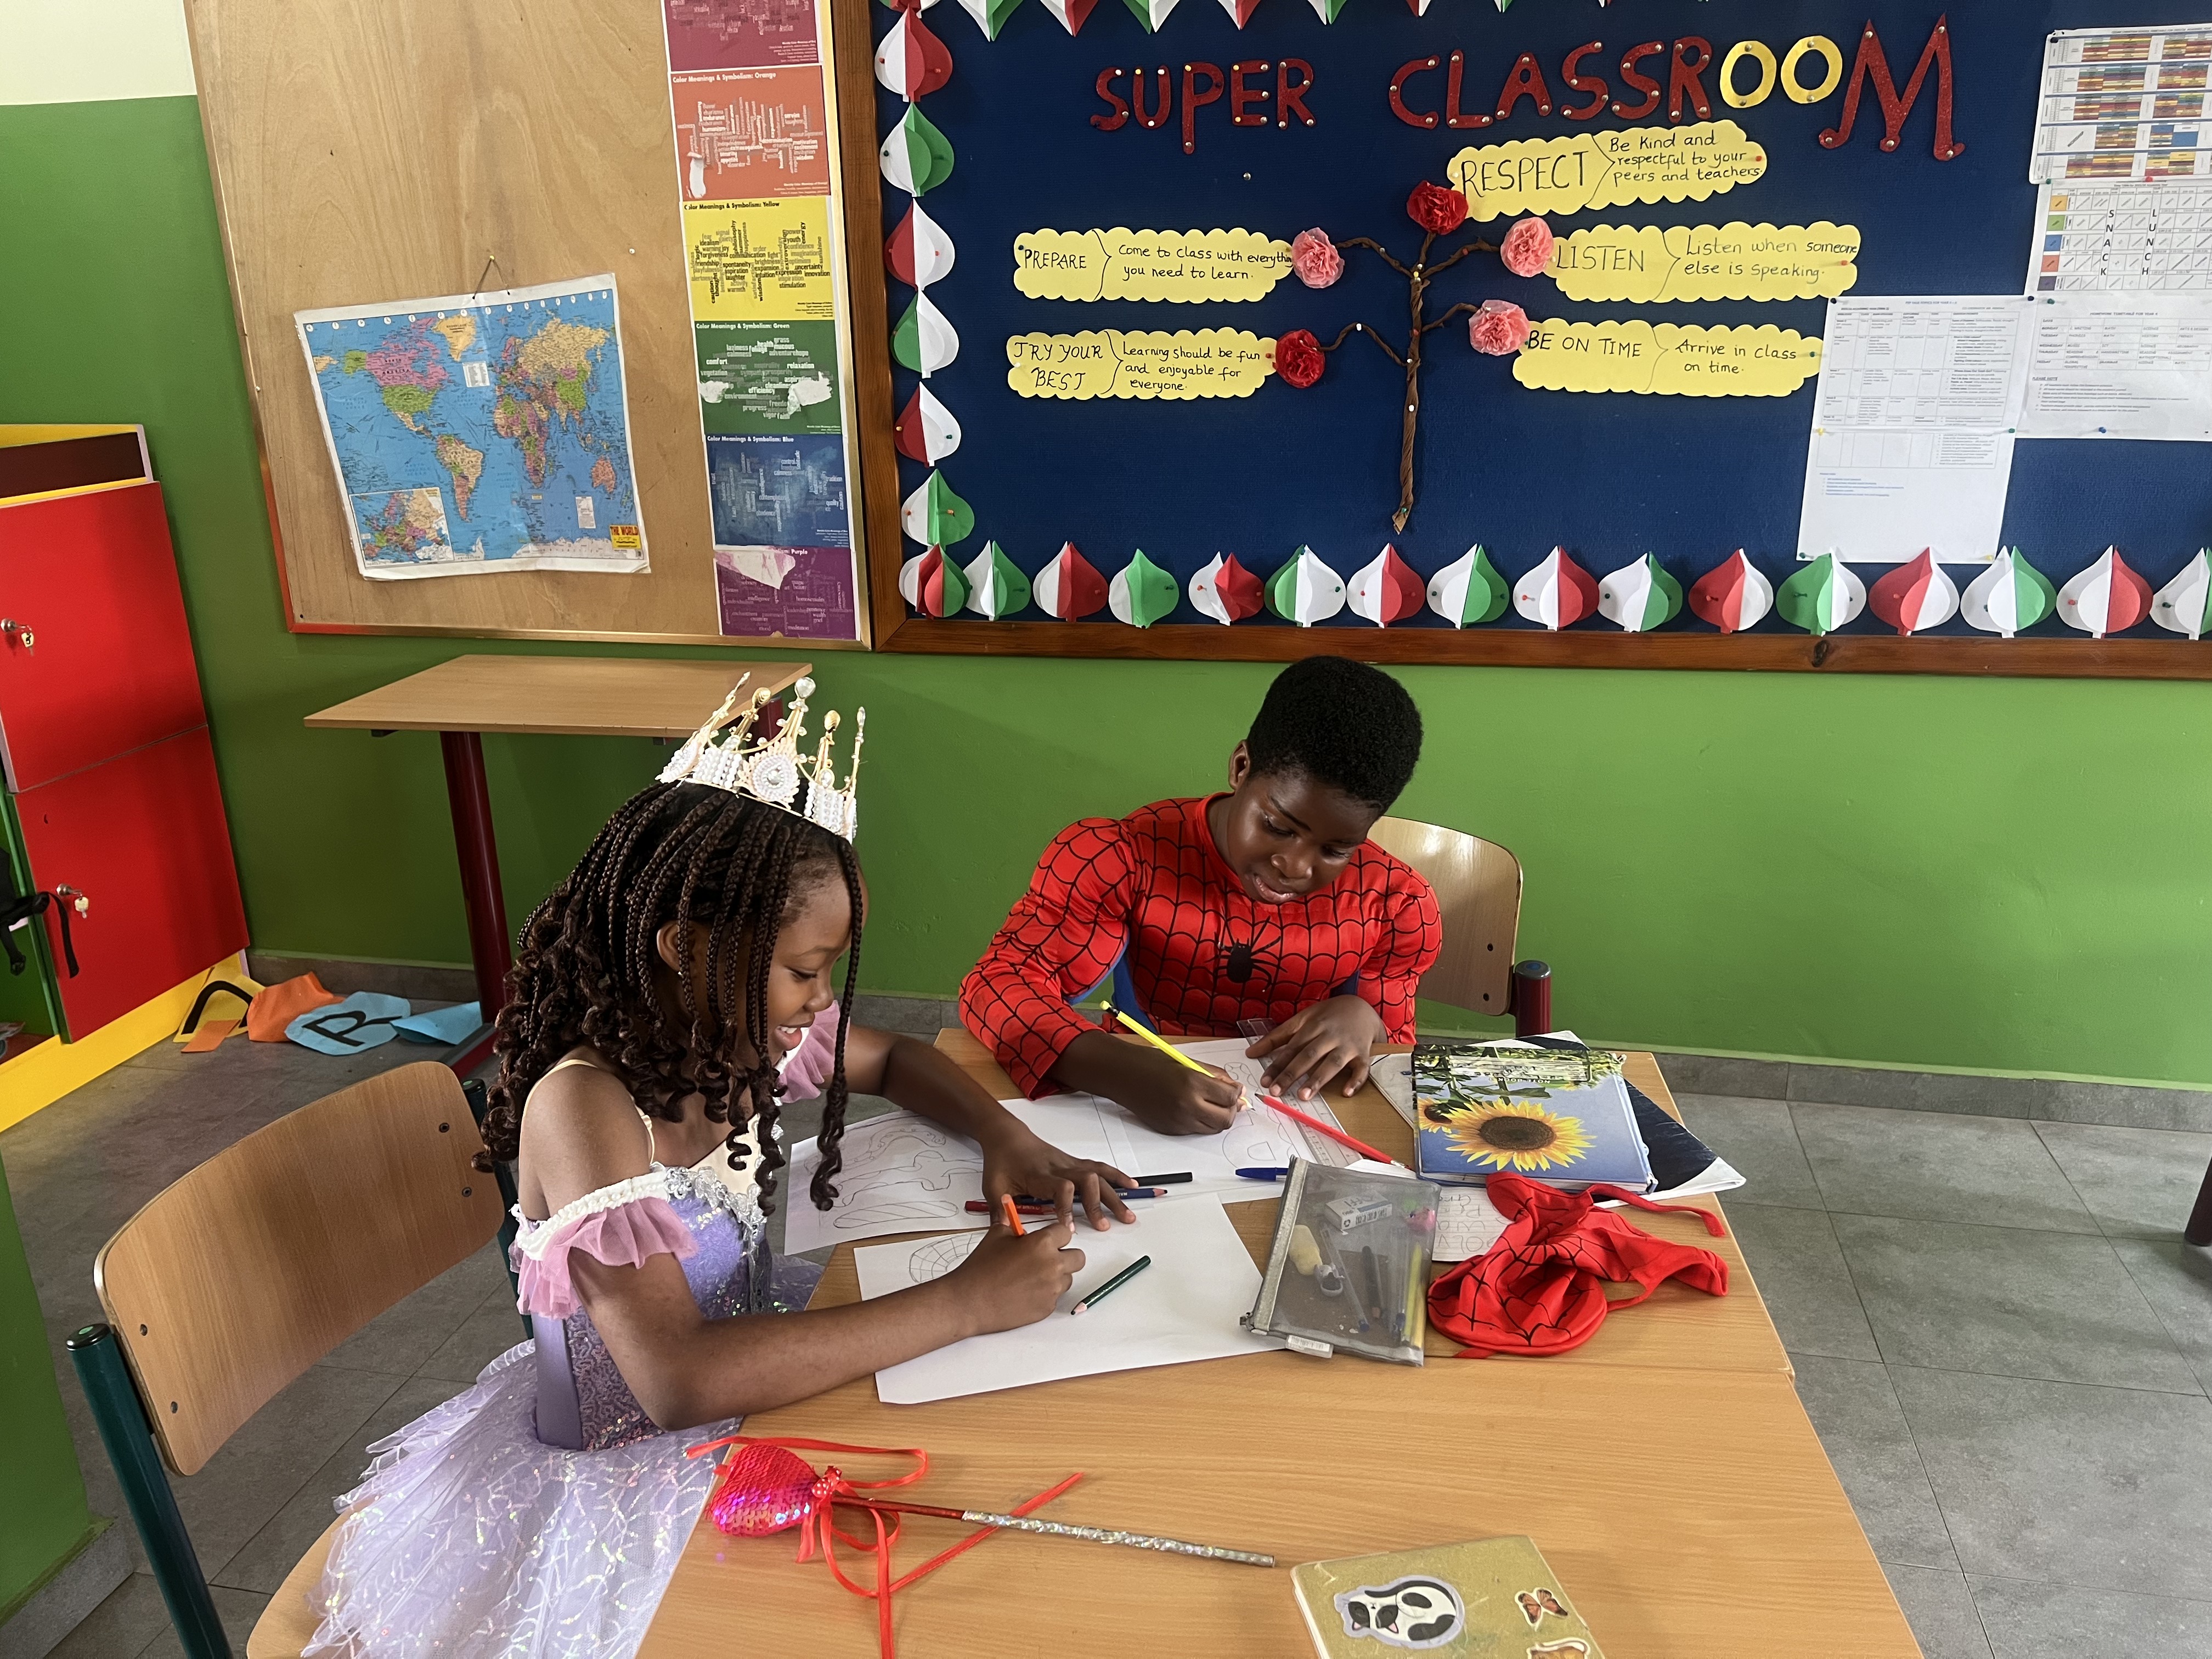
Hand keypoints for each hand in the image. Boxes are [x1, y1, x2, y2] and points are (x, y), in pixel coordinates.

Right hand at [949, 1219, 1082, 1333]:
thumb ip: (1015, 1228)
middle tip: (1046, 1259)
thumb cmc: (980, 1268)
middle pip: (1078, 1257)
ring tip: (1030, 1278)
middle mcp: (1053, 1266)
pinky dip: (1044, 1294)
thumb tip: (1019, 1224)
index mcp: (1042, 1243)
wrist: (969, 1301)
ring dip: (1055, 1277)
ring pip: (1067, 1279)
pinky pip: (1054, 1297)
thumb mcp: (997, 1236)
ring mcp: (1052, 1289)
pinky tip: (1023, 1293)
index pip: (1066, 1233)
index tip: (1047, 1240)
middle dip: (1065, 1256)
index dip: (1055, 1236)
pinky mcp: (1047, 1308)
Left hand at [979, 1124, 1134, 1230]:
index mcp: (1040, 1175)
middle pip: (1086, 1181)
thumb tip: (1002, 1235)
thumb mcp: (993, 1186)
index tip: (1069, 1228)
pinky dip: (1116, 1176)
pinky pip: (1099, 1168)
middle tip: (1105, 1226)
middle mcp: (1059, 1168)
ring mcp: (1069, 1164)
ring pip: (1097, 1176)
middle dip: (1097, 1204)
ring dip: (1113, 1195)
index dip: (1067, 1207)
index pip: (1060, 1188)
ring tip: (1127, 1214)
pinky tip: (1130, 1185)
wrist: (1007, 1137)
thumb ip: (999, 1210)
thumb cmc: (1001, 1161)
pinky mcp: (1074, 1163)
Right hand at [1049, 1032, 1240, 1135]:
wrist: (1122, 1075)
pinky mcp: (1170, 1130)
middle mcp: (1186, 1106)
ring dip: (1218, 1117)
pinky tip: (1195, 1107)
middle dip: (1232, 1109)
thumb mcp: (1187, 1062)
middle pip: (1225, 1119)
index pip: (1230, 1097)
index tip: (1236, 1088)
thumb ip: (1214, 1075)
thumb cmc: (1152, 1063)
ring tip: (1212, 1103)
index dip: (1237, 1092)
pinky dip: (1202, 1122)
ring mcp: (1178, 1122)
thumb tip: (1235, 1088)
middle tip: (1229, 1099)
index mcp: (1192, 1084)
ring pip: (1212, 1129)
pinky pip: (1196, 1130)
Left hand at [1247, 996, 1386, 1100]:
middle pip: (1309, 1055)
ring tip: (1303, 1095)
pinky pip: (1362, 1068)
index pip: (1291, 1048)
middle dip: (1292, 1073)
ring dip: (1318, 1079)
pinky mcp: (1363, 1054)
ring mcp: (1348, 1045)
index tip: (1265, 1081)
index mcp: (1312, 1026)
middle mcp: (1329, 1035)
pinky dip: (1356, 1081)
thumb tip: (1251, 1052)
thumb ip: (1277, 1037)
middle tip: (1277, 1091)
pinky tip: (1346, 1092)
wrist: (1361, 1007)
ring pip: (1333, 1063)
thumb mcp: (1302, 1019)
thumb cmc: (1327, 1016)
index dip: (1277, 1065)